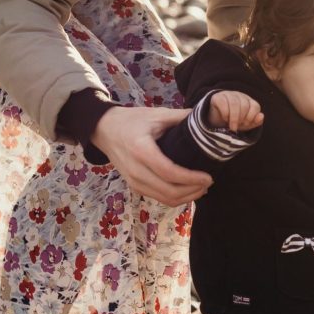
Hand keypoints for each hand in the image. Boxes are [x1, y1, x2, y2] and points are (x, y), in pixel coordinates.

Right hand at [92, 106, 212, 205]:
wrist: (104, 130)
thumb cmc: (131, 120)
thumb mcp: (156, 114)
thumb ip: (180, 117)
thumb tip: (206, 118)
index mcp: (142, 150)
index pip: (170, 172)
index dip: (192, 178)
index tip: (208, 176)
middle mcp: (136, 171)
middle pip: (169, 191)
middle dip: (193, 190)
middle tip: (209, 182)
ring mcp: (134, 181)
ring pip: (165, 199)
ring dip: (186, 197)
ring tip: (201, 187)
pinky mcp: (134, 187)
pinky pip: (158, 198)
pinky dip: (175, 197)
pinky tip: (187, 190)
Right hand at [208, 90, 263, 132]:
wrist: (216, 121)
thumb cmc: (233, 122)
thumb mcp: (245, 124)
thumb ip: (255, 121)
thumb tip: (261, 116)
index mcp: (249, 101)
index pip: (255, 106)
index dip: (251, 117)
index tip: (246, 124)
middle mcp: (240, 96)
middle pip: (244, 105)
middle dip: (241, 118)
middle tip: (237, 127)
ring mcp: (228, 95)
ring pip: (234, 104)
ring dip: (234, 118)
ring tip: (232, 126)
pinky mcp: (218, 97)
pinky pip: (223, 103)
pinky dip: (225, 113)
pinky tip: (224, 118)